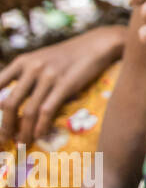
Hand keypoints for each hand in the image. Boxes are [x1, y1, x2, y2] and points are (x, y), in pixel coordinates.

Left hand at [0, 25, 125, 145]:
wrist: (95, 45)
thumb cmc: (67, 55)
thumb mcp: (40, 59)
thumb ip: (24, 76)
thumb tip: (8, 104)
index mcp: (22, 62)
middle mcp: (32, 68)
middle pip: (9, 104)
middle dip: (5, 126)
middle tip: (5, 140)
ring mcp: (48, 77)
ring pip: (28, 111)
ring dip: (23, 131)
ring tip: (22, 142)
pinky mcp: (65, 85)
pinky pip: (47, 111)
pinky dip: (40, 126)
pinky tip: (39, 135)